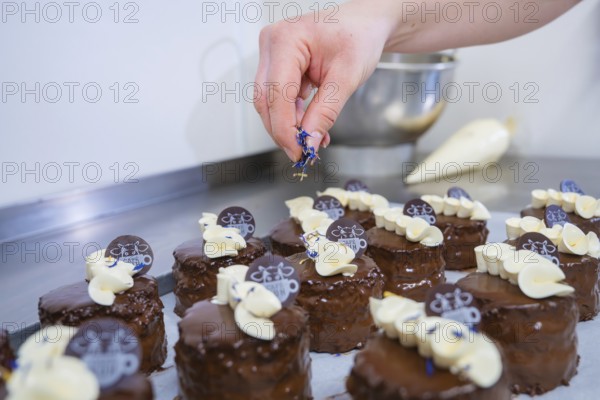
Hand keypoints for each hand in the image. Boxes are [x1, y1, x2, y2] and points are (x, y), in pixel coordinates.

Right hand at [254, 0, 400, 160]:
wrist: (365, 24)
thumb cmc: (359, 37)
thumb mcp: (346, 78)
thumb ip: (325, 112)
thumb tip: (310, 142)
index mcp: (286, 39)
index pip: (277, 93)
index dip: (284, 128)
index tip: (298, 150)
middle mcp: (272, 43)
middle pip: (266, 99)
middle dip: (282, 129)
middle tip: (302, 151)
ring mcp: (271, 53)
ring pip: (269, 101)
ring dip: (288, 124)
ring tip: (312, 138)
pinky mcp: (277, 64)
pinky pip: (278, 96)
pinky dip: (292, 115)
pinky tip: (309, 125)